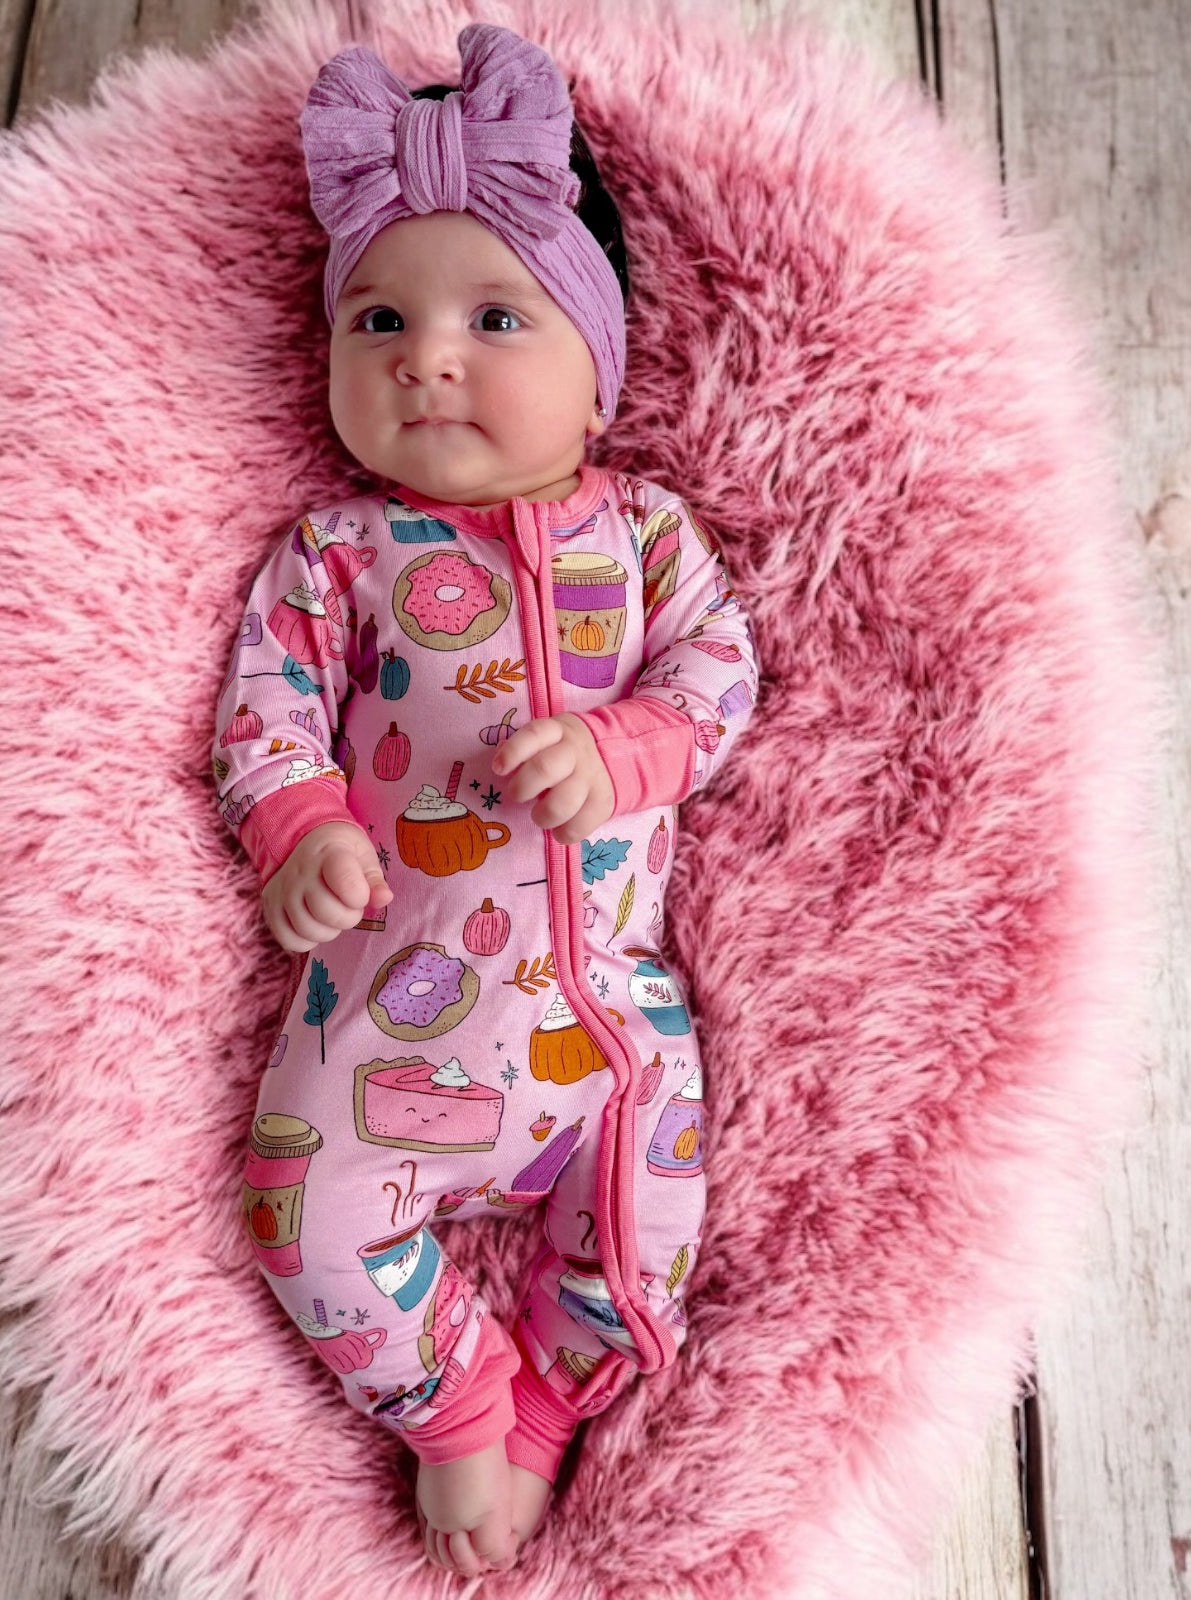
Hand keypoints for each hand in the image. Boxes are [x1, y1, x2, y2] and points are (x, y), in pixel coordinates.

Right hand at [261, 820, 392, 952]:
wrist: (304, 842)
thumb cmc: (343, 853)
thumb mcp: (364, 857)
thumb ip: (375, 881)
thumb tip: (384, 899)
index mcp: (329, 853)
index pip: (344, 881)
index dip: (359, 896)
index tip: (360, 894)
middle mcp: (300, 872)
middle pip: (326, 913)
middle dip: (348, 917)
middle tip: (349, 907)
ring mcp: (282, 891)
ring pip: (308, 930)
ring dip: (329, 930)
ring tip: (332, 914)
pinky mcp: (271, 908)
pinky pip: (290, 941)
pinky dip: (307, 941)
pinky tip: (315, 924)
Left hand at [491, 712, 614, 845]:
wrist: (604, 757)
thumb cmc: (558, 753)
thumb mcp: (543, 740)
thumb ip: (521, 750)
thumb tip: (500, 765)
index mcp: (557, 731)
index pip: (534, 734)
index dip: (513, 752)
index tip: (498, 769)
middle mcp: (575, 752)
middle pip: (545, 768)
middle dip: (522, 787)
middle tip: (517, 796)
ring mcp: (591, 777)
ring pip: (565, 801)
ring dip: (543, 815)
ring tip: (539, 817)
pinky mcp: (603, 801)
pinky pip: (581, 825)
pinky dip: (563, 833)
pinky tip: (557, 830)